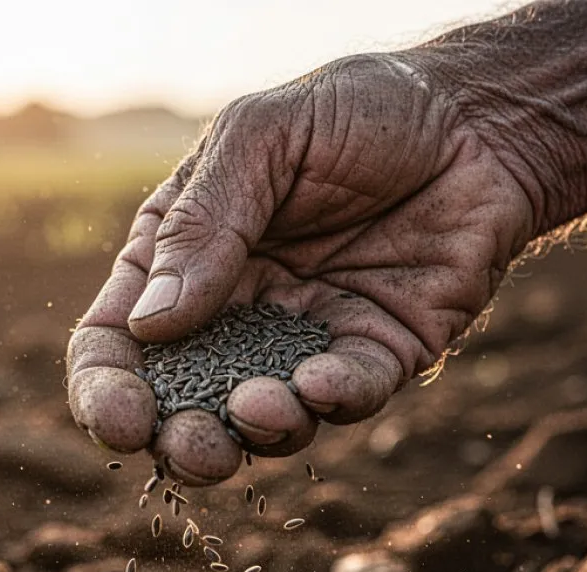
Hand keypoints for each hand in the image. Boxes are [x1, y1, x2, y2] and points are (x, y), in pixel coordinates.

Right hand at [67, 51, 535, 485]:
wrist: (479, 116)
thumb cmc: (358, 110)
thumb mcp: (260, 139)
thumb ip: (202, 225)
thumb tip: (150, 326)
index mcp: (185, 258)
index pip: (122, 338)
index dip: (107, 389)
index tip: (119, 419)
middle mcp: (240, 310)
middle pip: (186, 400)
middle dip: (179, 439)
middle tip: (189, 446)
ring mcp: (307, 339)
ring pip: (265, 419)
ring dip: (254, 432)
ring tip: (259, 410)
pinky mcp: (379, 353)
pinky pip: (349, 396)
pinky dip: (331, 399)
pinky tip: (321, 383)